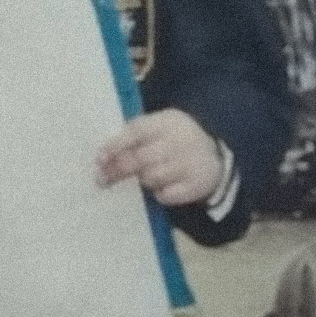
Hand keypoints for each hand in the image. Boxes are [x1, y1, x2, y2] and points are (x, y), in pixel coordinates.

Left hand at [96, 109, 223, 205]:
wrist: (216, 155)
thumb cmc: (175, 138)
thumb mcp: (160, 126)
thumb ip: (135, 135)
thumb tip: (103, 154)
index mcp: (167, 121)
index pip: (137, 131)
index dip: (116, 145)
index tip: (99, 158)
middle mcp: (179, 141)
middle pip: (141, 157)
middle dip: (118, 169)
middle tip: (101, 179)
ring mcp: (190, 164)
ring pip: (152, 177)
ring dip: (142, 180)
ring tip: (144, 176)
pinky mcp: (197, 185)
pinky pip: (167, 195)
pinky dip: (160, 193)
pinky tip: (163, 187)